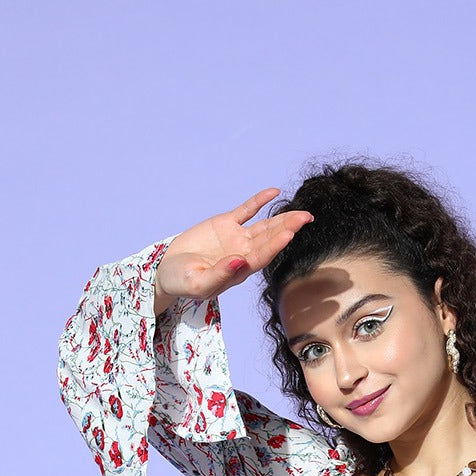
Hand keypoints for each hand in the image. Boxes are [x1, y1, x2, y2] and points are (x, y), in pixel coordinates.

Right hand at [154, 187, 312, 314]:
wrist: (169, 270)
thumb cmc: (183, 283)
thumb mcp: (199, 283)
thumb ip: (220, 275)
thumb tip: (240, 262)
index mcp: (240, 270)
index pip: (262, 255)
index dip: (276, 244)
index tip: (289, 233)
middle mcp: (244, 253)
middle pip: (270, 239)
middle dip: (288, 228)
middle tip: (306, 218)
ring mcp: (237, 238)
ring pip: (264, 225)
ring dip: (282, 218)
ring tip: (301, 212)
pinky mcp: (226, 224)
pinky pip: (246, 210)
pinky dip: (259, 201)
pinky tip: (274, 192)